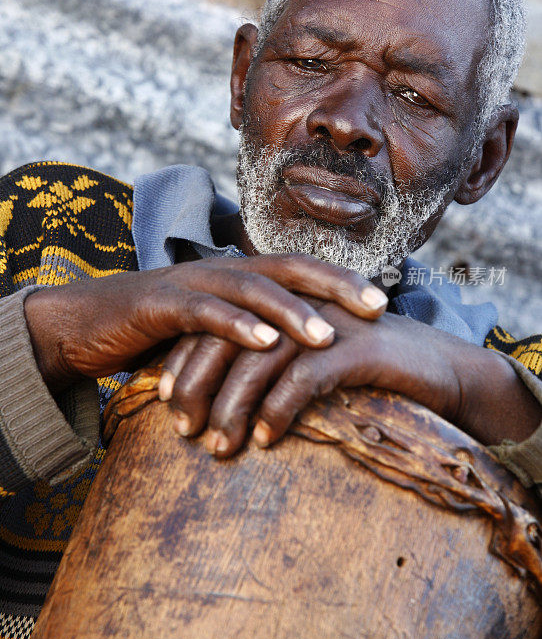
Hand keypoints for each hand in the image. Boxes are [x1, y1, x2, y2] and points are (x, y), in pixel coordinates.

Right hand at [23, 254, 386, 392]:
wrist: (83, 324)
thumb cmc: (154, 334)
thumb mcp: (209, 337)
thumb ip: (247, 342)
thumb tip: (293, 369)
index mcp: (236, 278)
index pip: (298, 271)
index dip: (340, 282)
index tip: (383, 304)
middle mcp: (219, 272)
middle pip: (287, 269)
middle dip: (335, 286)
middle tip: (378, 307)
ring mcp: (190, 283)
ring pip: (251, 288)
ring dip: (291, 311)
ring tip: (326, 335)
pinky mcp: (160, 304)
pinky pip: (204, 313)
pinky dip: (236, 326)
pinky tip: (264, 341)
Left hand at [159, 302, 541, 453]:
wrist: (444, 371)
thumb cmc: (373, 375)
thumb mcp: (314, 364)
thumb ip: (272, 368)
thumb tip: (225, 400)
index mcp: (284, 306)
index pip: (219, 324)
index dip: (186, 359)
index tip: (163, 399)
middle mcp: (301, 307)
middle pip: (228, 337)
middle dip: (197, 383)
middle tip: (181, 429)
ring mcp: (329, 324)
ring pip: (260, 359)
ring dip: (232, 405)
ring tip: (218, 446)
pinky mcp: (358, 348)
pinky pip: (304, 377)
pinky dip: (278, 409)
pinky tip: (265, 439)